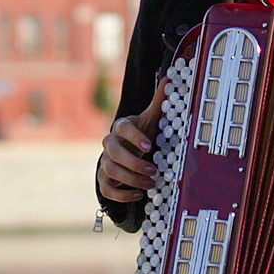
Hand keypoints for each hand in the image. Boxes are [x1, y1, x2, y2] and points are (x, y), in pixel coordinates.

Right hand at [98, 79, 169, 202]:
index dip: (134, 137)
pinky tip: (138, 195)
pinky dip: (122, 194)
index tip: (149, 145)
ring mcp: (104, 162)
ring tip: (151, 183)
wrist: (127, 150)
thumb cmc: (142, 134)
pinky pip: (106, 188)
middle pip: (112, 152)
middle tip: (153, 170)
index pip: (122, 128)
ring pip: (109, 170)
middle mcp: (109, 144)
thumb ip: (159, 102)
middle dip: (133, 162)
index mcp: (121, 127)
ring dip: (131, 179)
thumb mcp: (151, 119)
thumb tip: (169, 78)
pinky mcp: (104, 179)